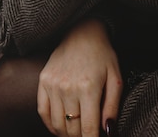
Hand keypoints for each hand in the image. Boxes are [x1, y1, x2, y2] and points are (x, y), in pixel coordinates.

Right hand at [37, 19, 122, 135]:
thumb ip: (112, 108)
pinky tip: (59, 127)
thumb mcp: (116, 79)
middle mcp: (68, 87)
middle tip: (88, 133)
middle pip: (73, 129)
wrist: (82, 32)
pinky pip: (42, 111)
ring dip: (67, 134)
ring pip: (58, 124)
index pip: (89, 129)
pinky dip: (50, 124)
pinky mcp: (43, 80)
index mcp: (88, 88)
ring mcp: (53, 84)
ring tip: (76, 133)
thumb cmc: (102, 55)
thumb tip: (108, 132)